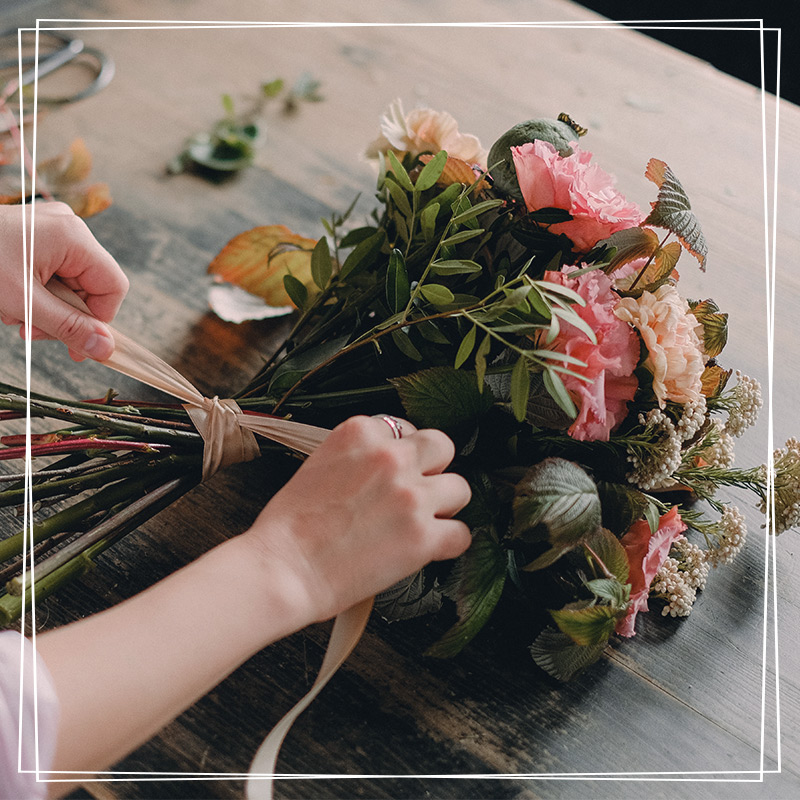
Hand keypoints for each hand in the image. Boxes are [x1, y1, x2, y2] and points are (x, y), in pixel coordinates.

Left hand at [0, 202, 127, 360]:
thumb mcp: (23, 303)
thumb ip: (68, 327)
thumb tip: (106, 349)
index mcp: (74, 237)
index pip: (113, 287)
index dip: (98, 319)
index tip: (74, 343)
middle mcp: (69, 227)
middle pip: (90, 287)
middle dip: (63, 314)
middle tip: (30, 330)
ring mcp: (53, 229)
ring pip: (70, 283)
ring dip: (46, 307)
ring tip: (14, 312)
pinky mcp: (38, 235)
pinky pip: (54, 272)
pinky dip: (37, 292)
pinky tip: (12, 298)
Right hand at [242, 415, 471, 622]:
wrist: (282, 569)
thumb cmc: (289, 528)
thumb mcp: (318, 466)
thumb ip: (357, 459)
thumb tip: (383, 469)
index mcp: (359, 434)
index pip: (403, 428)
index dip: (402, 454)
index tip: (394, 472)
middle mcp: (390, 458)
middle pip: (441, 447)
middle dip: (432, 469)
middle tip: (416, 493)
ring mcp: (410, 496)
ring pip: (460, 488)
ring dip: (444, 507)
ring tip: (421, 524)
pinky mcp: (423, 537)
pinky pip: (461, 534)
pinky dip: (448, 544)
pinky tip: (427, 550)